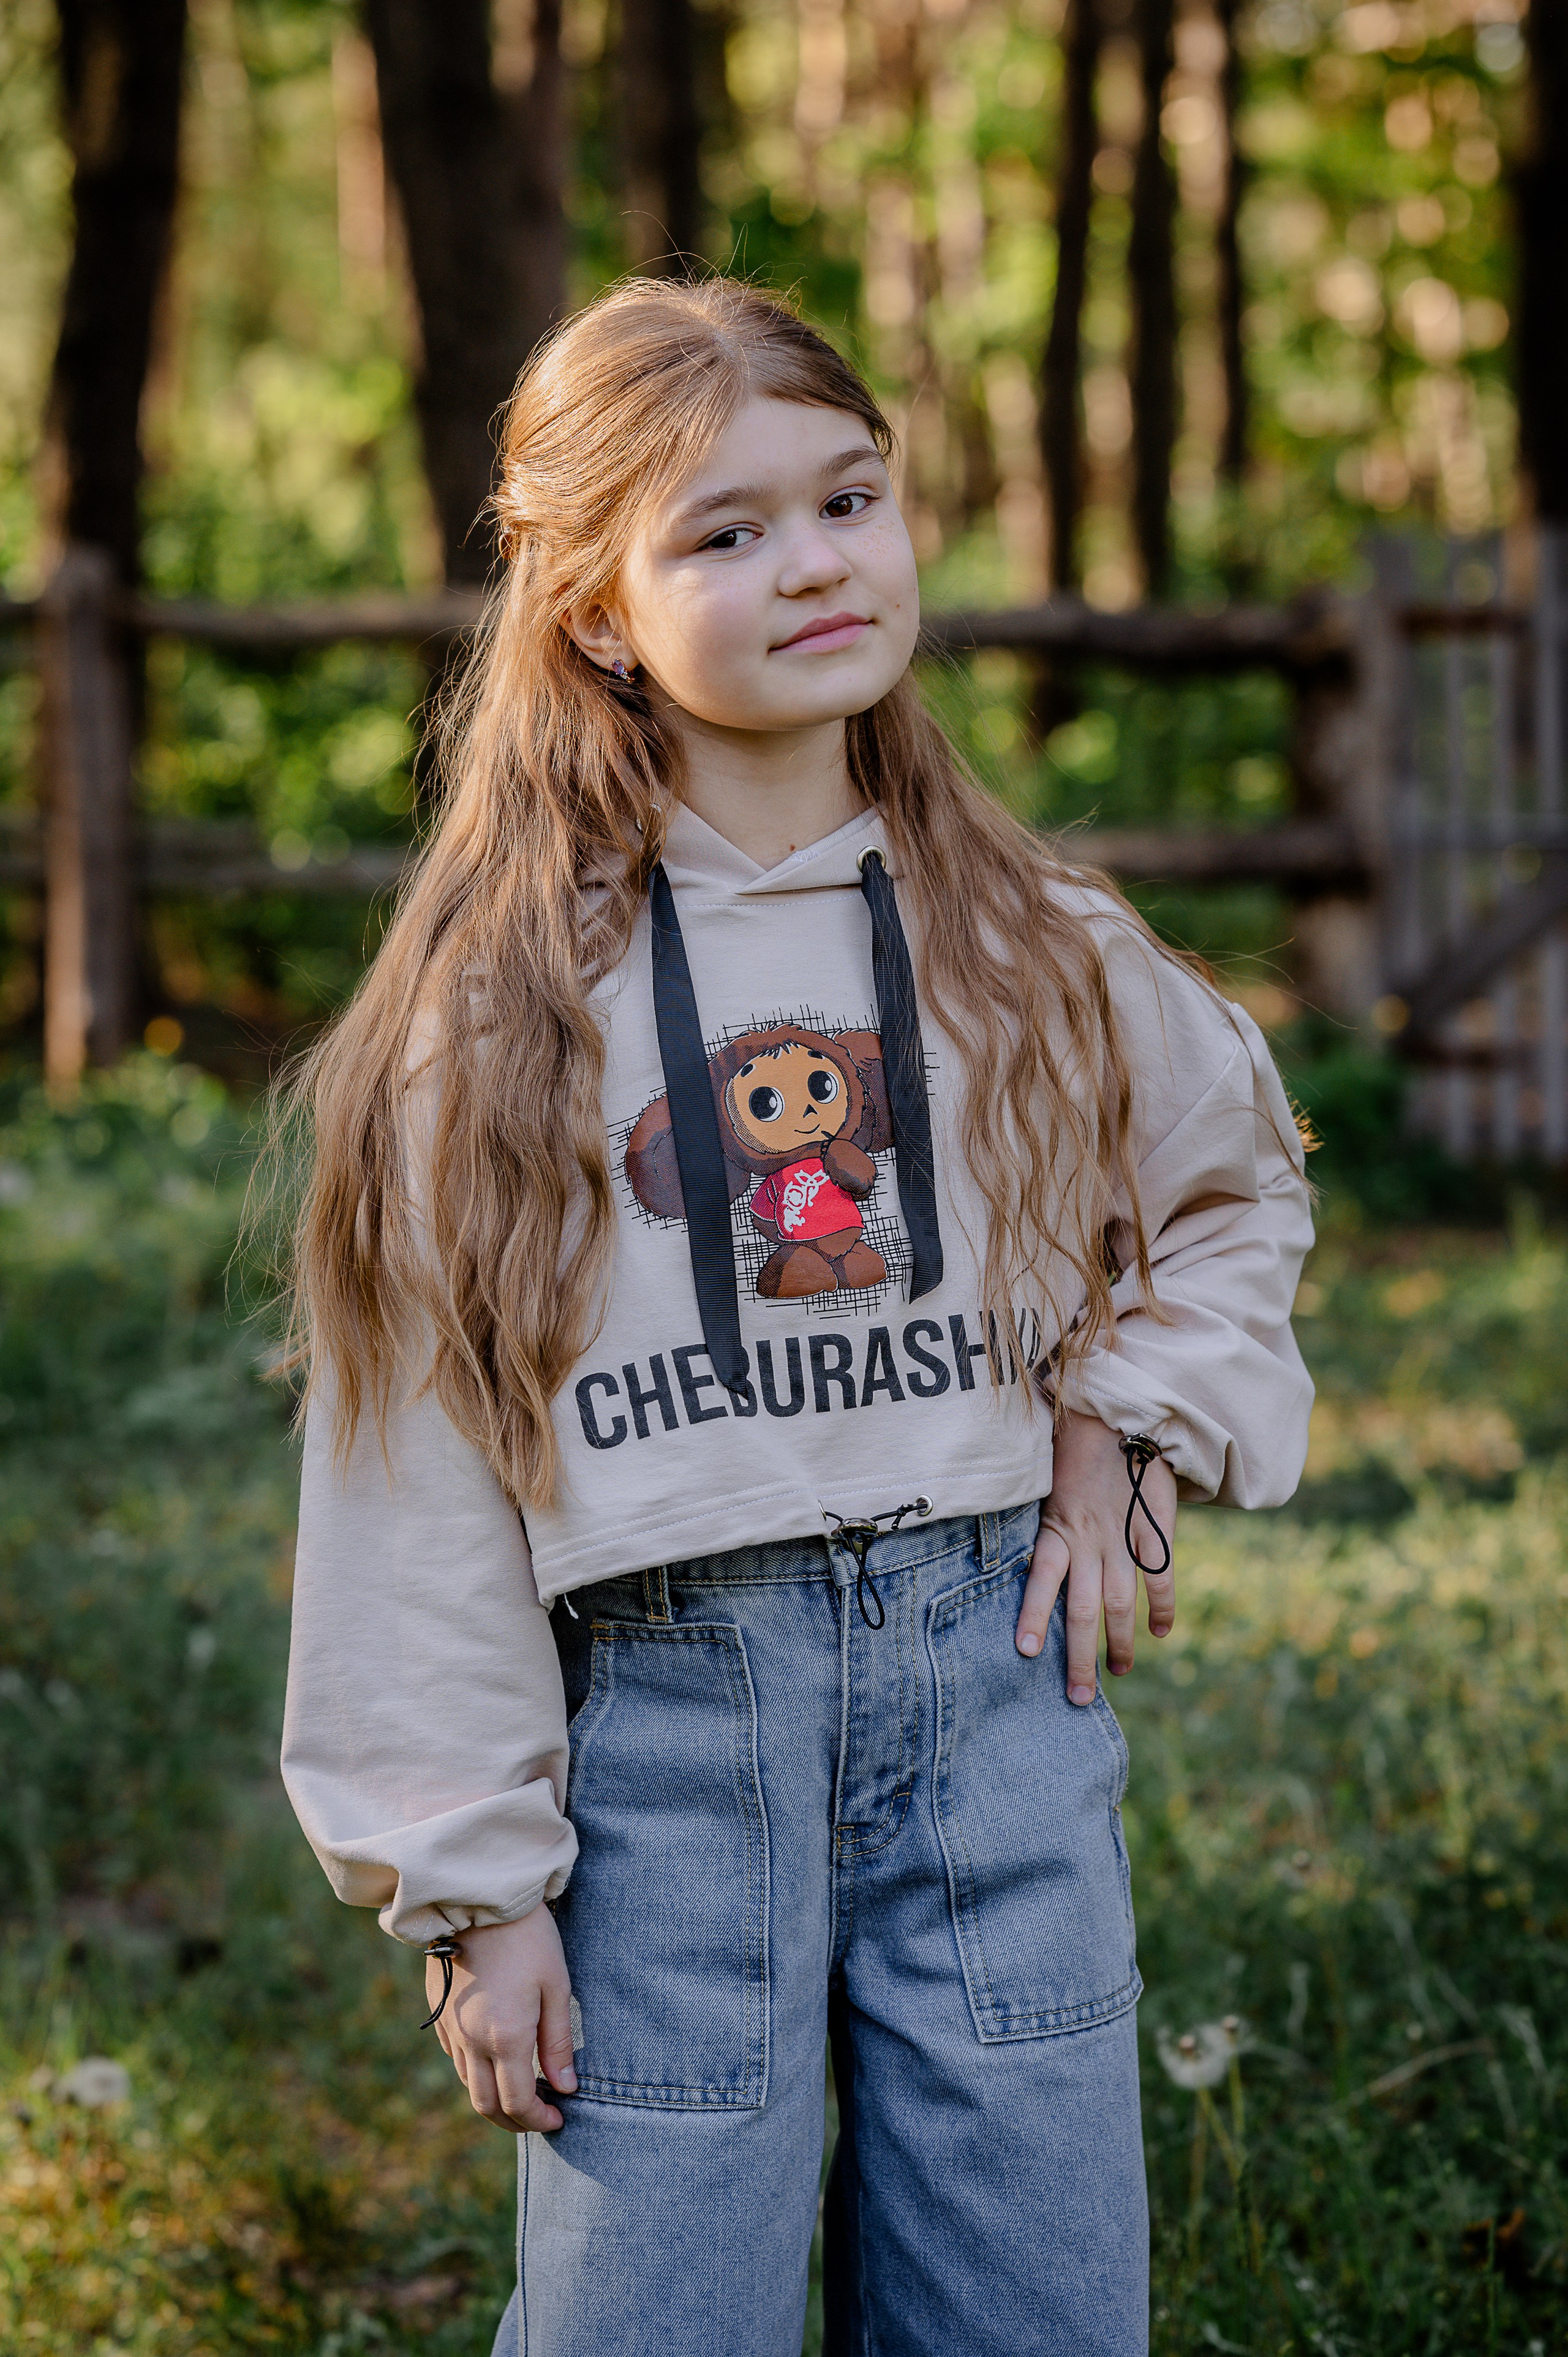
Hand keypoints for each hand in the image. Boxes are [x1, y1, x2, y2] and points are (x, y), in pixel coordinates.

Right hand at [426, 1907, 576, 2133]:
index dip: (539, 2120)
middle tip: (540, 2117)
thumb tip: (566, 2088)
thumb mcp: (556, 1985)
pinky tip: (497, 2061)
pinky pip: (454, 2059)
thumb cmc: (528, 1937)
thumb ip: (558, 2042)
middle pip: (486, 2106)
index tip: (559, 2118)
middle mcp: (471, 2041)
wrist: (479, 1897)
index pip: (517, 2104)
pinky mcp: (438, 2014)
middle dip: (515, 2122)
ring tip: (523, 2091)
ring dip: (494, 2100)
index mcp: (505, 2037)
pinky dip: (476, 2073)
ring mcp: (450, 2029)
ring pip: (468, 2085)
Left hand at [1015, 1411, 1176, 1703]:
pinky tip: (1160, 1631)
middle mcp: (1089, 1540)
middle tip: (1078, 1697)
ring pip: (1121, 1602)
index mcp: (1057, 1529)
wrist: (1119, 1417)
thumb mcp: (1045, 1490)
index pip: (1041, 1580)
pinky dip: (1163, 1606)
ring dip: (1120, 1642)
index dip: (1033, 1616)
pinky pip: (1161, 1575)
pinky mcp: (1155, 1529)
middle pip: (1081, 1609)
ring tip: (1118, 1671)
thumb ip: (1042, 1528)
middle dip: (1079, 1656)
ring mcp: (1123, 1537)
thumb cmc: (1073, 1454)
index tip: (1025, 1653)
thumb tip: (1021, 1563)